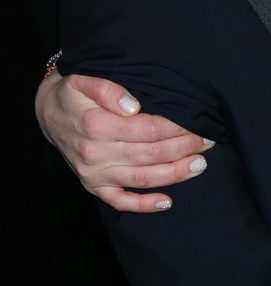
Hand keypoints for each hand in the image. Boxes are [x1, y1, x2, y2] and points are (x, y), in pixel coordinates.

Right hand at [35, 72, 210, 212]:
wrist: (47, 113)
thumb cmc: (72, 94)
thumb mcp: (84, 80)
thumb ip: (108, 89)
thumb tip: (133, 105)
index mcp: (96, 125)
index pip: (147, 129)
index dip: (176, 128)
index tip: (196, 123)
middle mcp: (95, 153)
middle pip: (150, 154)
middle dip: (183, 148)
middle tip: (207, 141)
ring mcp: (94, 174)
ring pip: (142, 179)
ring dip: (175, 174)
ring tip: (200, 165)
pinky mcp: (93, 186)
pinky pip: (120, 202)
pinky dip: (144, 206)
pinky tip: (167, 202)